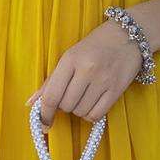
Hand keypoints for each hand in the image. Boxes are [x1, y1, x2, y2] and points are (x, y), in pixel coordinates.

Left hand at [27, 19, 145, 126]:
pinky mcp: (116, 90)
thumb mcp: (70, 56)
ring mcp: (103, 80)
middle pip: (66, 106)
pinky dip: (91, 114)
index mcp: (70, 59)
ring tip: (84, 96)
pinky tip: (93, 103)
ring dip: (78, 110)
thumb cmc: (94, 46)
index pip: (52, 95)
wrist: (128, 35)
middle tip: (71, 94)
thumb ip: (50, 81)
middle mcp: (87, 69)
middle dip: (64, 106)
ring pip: (80, 112)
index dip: (44, 114)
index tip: (43, 123)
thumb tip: (31, 103)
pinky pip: (96, 115)